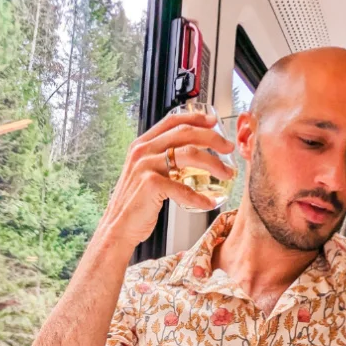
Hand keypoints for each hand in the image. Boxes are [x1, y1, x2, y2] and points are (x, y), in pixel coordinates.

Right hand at [93, 110, 236, 249]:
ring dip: (214, 164)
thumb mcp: (144, 173)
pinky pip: (183, 188)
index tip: (214, 122)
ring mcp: (145, 166)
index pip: (172, 121)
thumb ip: (161, 160)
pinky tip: (208, 203)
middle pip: (185, 133)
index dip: (196, 118)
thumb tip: (190, 156)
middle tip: (228, 148)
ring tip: (227, 174)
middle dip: (213, 138)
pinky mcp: (150, 185)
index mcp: (142, 145)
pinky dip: (198, 197)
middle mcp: (142, 151)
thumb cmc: (135, 204)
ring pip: (189, 154)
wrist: (118, 227)